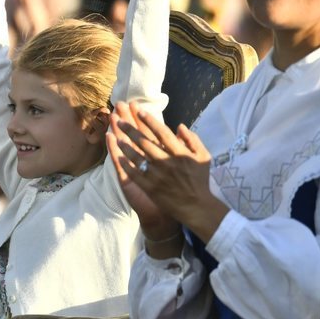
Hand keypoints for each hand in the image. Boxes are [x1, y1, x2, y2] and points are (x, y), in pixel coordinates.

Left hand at [112, 103, 227, 241]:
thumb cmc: (200, 180)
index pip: (162, 132)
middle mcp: (167, 161)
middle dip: (131, 128)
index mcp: (179, 153)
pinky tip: (118, 155)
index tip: (140, 111)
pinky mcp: (150, 187)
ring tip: (116, 134)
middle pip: (145, 141)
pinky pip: (134, 173)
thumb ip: (192, 140)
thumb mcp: (203, 157)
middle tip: (120, 118)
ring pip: (137, 156)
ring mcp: (157, 175)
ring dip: (125, 144)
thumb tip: (179, 126)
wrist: (196, 207)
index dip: (150, 120)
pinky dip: (126, 163)